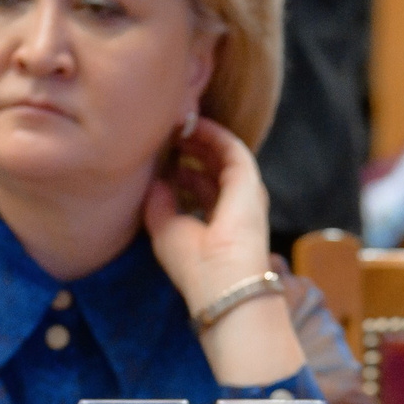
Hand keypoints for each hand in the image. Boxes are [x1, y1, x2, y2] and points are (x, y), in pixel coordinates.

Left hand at [142, 117, 275, 310]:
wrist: (222, 278)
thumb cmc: (194, 264)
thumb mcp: (165, 231)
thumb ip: (159, 204)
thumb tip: (155, 180)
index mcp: (217, 224)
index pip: (201, 190)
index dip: (182, 172)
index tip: (161, 159)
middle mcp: (234, 207)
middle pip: (213, 169)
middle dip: (191, 150)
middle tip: (167, 135)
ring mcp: (244, 192)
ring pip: (223, 155)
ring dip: (200, 138)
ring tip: (175, 125)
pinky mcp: (248, 180)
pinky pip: (231, 147)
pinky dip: (212, 133)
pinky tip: (191, 125)